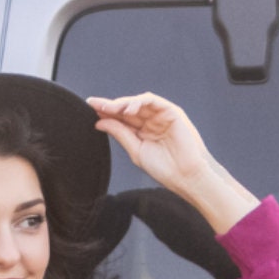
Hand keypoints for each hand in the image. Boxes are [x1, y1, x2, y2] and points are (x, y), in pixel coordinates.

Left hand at [87, 93, 259, 234]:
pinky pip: (152, 101)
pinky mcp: (171, 112)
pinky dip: (139, 102)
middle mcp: (152, 122)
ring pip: (138, 103)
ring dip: (122, 103)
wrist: (187, 177)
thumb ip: (120, 134)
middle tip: (95, 105)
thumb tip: (100, 122)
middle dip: (110, 106)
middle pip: (128, 109)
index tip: (91, 109)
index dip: (107, 113)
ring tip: (109, 108)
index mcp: (143, 132)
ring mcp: (162, 116)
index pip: (122, 118)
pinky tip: (127, 110)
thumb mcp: (136, 151)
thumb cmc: (166, 169)